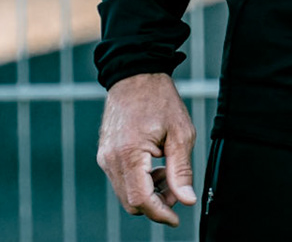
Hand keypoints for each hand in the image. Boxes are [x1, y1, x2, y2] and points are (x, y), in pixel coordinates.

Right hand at [96, 73, 197, 225]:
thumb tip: (186, 200)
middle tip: (177, 189)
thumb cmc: (160, 100)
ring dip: (148, 193)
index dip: (160, 213)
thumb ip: (181, 170)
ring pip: (125, 193)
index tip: (177, 217)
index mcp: (129, 154)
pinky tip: (155, 166)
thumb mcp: (181, 133)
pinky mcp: (105, 154)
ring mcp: (105, 157)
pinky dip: (139, 182)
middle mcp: (111, 159)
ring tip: (167, 171)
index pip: (141, 200)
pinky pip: (121, 180)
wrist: (135, 75)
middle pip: (131, 202)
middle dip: (156, 203)